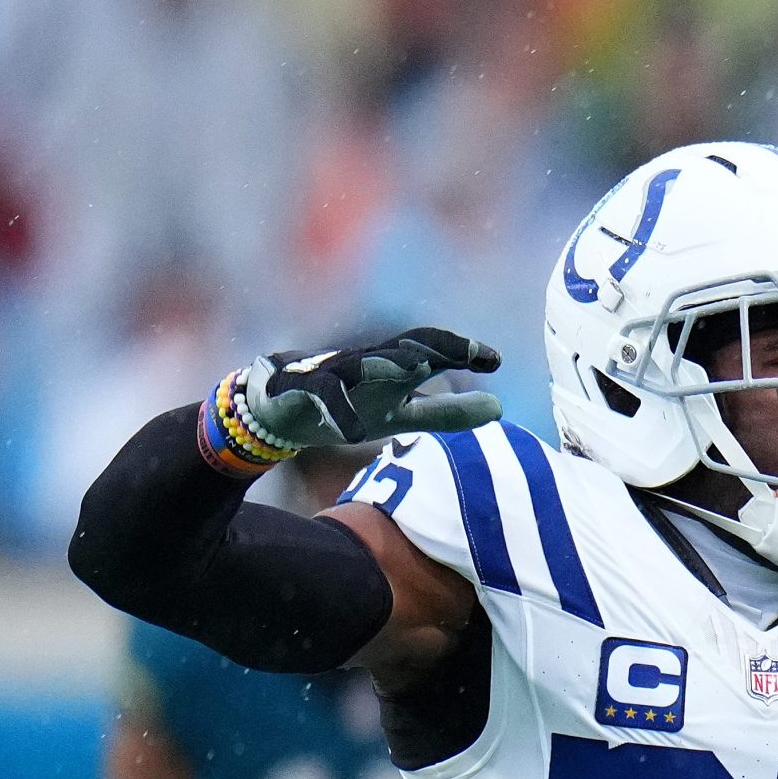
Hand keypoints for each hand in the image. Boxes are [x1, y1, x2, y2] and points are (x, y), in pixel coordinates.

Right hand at [244, 328, 503, 446]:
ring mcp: (333, 373)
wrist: (277, 410)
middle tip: (468, 350)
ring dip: (385, 364)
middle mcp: (367, 364)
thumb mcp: (402, 413)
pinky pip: (321, 396)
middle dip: (434, 347)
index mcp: (393, 368)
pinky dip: (338, 410)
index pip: (431, 351)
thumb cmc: (350, 406)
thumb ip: (448, 412)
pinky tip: (354, 431)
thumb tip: (500, 408)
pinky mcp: (301, 390)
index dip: (462, 352)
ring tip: (412, 368)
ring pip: (360, 364)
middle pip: (403, 348)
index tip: (495, 361)